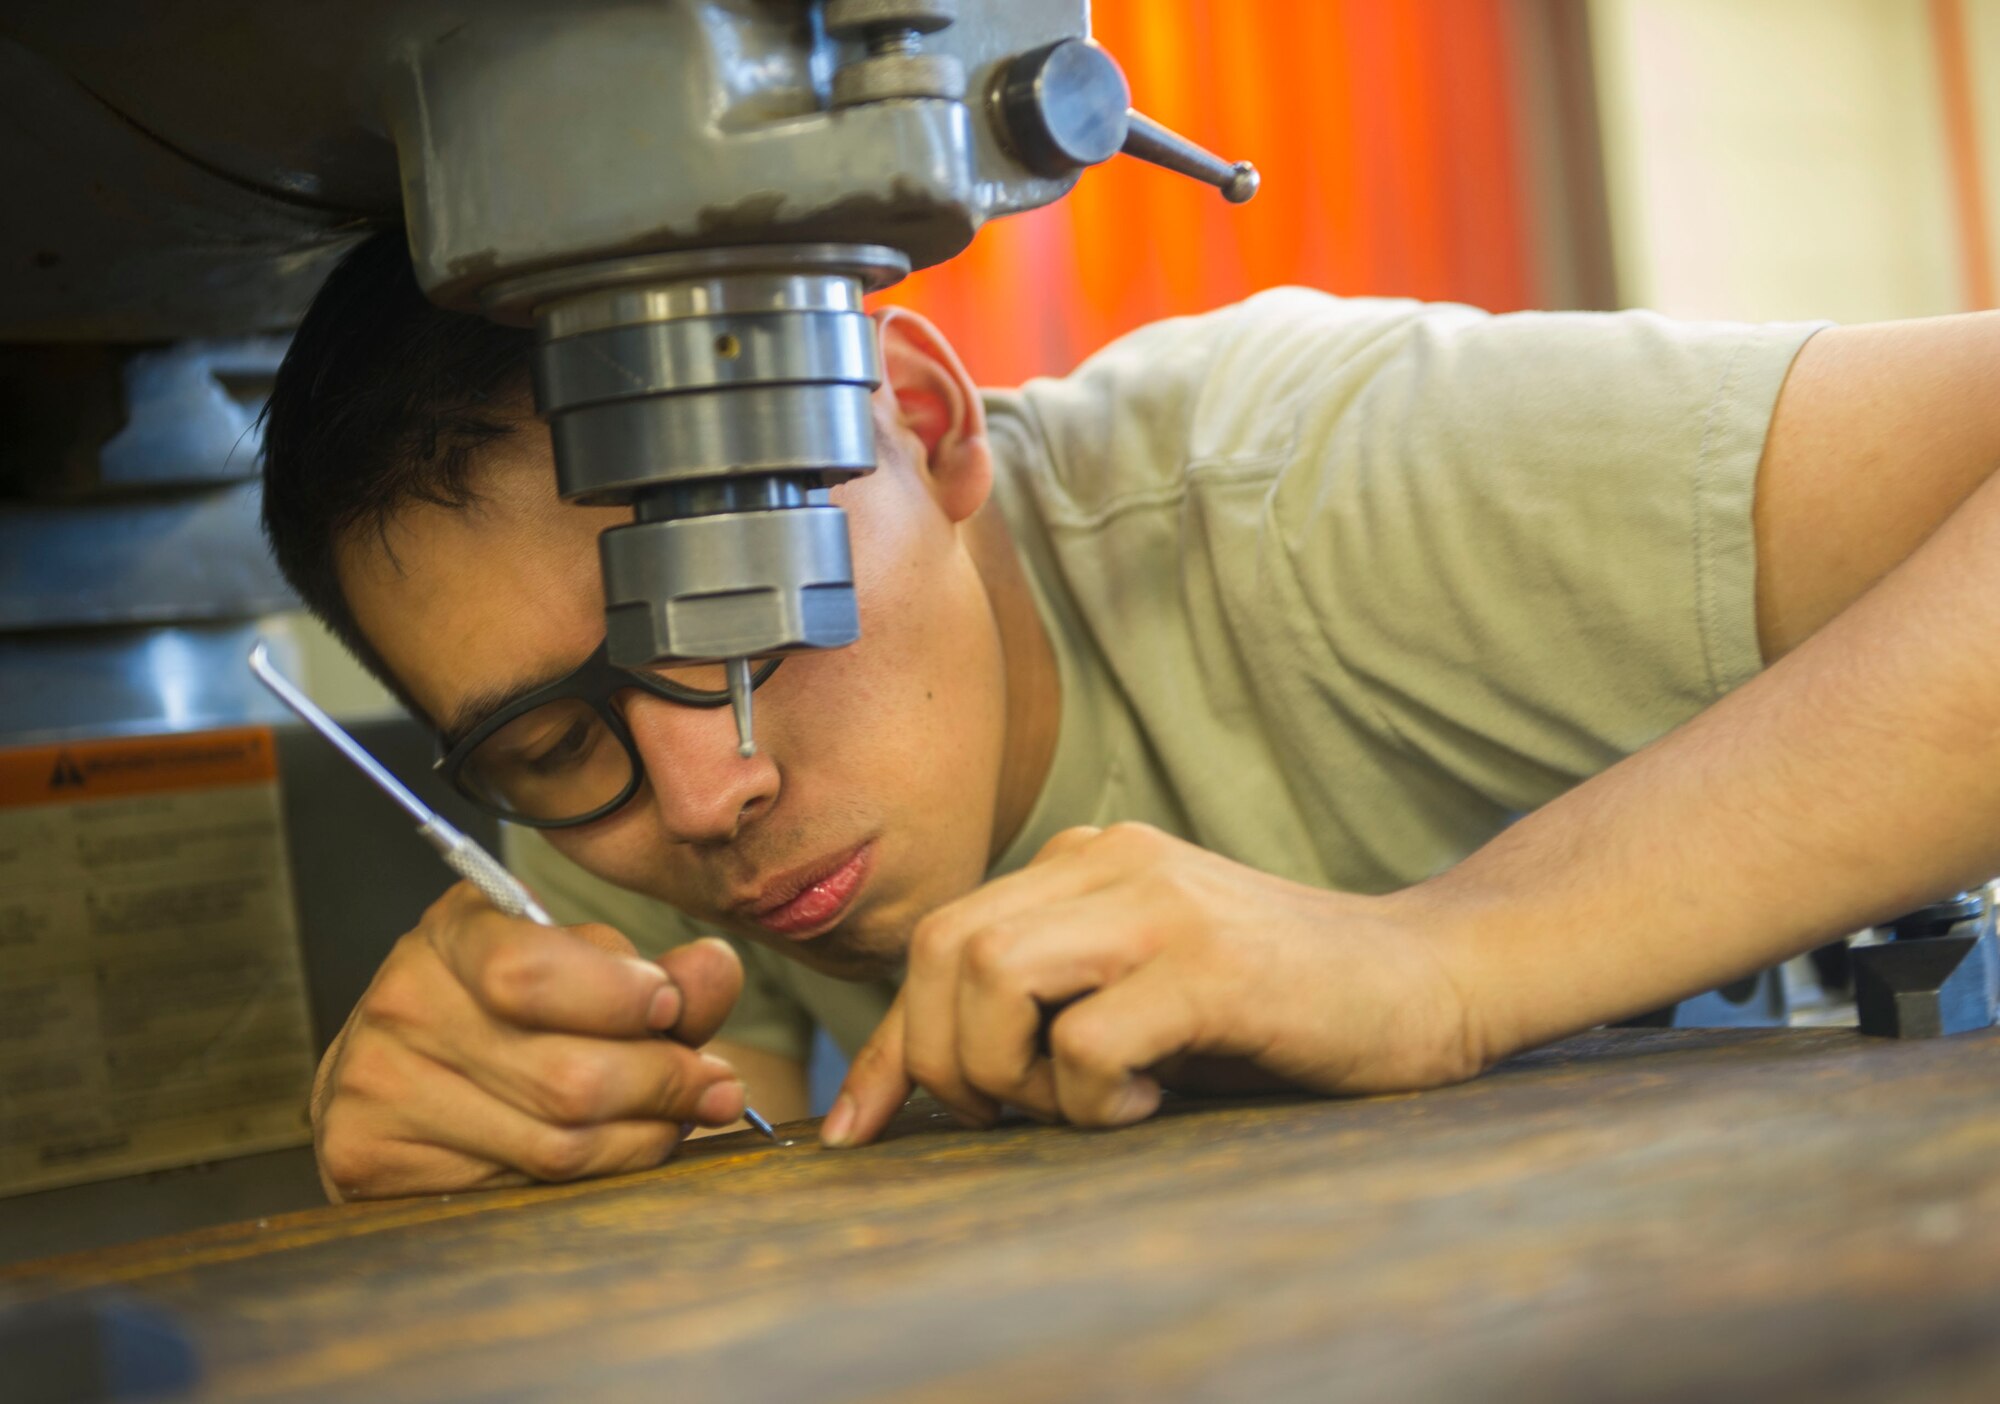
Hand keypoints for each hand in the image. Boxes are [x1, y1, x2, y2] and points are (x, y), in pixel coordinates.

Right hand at [311, 881, 748, 1200]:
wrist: (397, 1070)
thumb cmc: (511, 1011)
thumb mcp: (578, 966)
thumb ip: (657, 977)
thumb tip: (717, 970)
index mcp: (455, 931)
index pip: (533, 973)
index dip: (621, 999)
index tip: (672, 1009)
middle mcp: (403, 1002)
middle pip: (565, 1076)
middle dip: (665, 1085)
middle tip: (717, 1087)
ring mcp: (376, 1085)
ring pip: (556, 1144)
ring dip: (646, 1136)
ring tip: (681, 1118)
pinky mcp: (369, 1160)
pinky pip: (520, 1188)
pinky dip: (597, 1173)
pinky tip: (622, 1149)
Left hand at [822, 824, 1480, 1146]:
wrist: (1430, 977)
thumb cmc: (1277, 1003)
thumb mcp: (1141, 987)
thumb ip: (1050, 1000)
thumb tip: (933, 1083)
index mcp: (1086, 860)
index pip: (940, 939)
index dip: (891, 1046)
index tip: (860, 1128)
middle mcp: (1110, 859)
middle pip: (942, 946)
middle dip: (939, 1058)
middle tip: (1006, 1116)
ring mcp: (1161, 904)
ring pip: (990, 973)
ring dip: (1005, 1070)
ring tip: (1073, 1103)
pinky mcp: (1212, 964)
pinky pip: (1086, 1038)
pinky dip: (1087, 1096)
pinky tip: (1144, 1104)